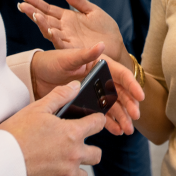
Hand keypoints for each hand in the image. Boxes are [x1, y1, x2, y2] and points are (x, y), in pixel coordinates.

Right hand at [0, 82, 104, 175]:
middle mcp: (74, 156)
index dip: (96, 120)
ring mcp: (66, 175)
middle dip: (89, 149)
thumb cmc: (14, 135)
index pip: (98, 124)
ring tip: (63, 164)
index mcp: (72, 133)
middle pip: (96, 154)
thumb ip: (59, 96)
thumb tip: (75, 87)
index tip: (92, 122)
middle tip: (75, 146)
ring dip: (77, 169)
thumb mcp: (36, 109)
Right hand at [19, 0, 127, 65]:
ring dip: (41, 23)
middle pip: (45, 19)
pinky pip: (62, 43)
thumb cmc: (105, 29)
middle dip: (33, 12)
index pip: (49, 9)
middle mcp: (64, 29)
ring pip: (50, 31)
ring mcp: (68, 39)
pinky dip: (55, 37)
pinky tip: (49, 30)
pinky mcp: (74, 49)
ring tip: (34, 14)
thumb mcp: (92, 10)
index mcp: (68, 19)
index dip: (37, 3)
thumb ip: (77, 0)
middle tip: (22, 5)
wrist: (115, 45)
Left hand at [30, 45, 145, 135]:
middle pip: (120, 93)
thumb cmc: (52, 62)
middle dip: (129, 106)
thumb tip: (102, 44)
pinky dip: (110, 123)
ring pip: (114, 106)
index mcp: (100, 65)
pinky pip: (102, 114)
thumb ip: (85, 54)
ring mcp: (95, 92)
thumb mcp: (68, 58)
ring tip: (127, 130)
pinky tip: (116, 131)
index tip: (140, 97)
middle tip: (135, 117)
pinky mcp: (87, 104)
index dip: (132, 85)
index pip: (121, 75)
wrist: (35, 76)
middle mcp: (101, 79)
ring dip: (122, 117)